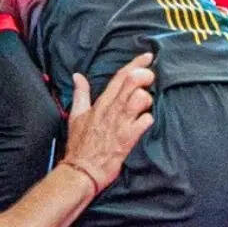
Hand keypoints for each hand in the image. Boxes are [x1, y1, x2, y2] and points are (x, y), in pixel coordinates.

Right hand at [62, 53, 154, 189]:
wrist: (82, 170)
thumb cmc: (80, 145)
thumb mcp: (76, 115)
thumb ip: (80, 94)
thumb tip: (78, 76)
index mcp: (101, 103)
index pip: (120, 76)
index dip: (136, 64)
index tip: (148, 56)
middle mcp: (112, 110)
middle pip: (133, 81)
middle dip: (146, 76)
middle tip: (151, 80)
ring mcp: (121, 123)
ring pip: (141, 98)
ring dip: (147, 99)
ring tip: (145, 107)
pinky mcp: (128, 138)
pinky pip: (146, 121)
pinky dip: (148, 119)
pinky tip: (145, 123)